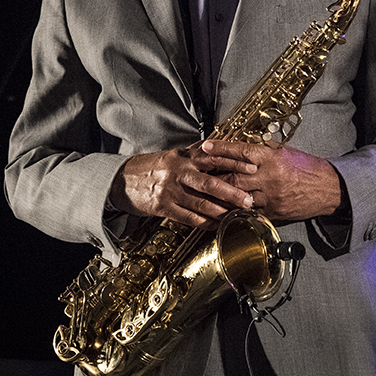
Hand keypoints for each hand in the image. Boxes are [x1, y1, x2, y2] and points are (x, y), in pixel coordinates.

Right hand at [109, 142, 257, 225]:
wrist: (122, 179)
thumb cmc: (153, 167)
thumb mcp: (174, 155)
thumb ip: (196, 155)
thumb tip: (222, 151)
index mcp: (184, 156)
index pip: (215, 156)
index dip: (235, 162)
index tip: (253, 167)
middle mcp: (178, 172)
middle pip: (210, 182)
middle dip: (232, 193)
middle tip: (249, 200)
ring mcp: (170, 190)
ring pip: (201, 203)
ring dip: (222, 211)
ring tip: (237, 216)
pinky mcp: (163, 207)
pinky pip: (189, 217)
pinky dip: (205, 222)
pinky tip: (216, 225)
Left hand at [200, 140, 344, 223]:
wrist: (329, 188)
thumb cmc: (308, 168)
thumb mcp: (286, 152)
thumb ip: (264, 151)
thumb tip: (244, 148)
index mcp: (271, 158)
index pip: (240, 151)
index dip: (221, 148)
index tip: (205, 146)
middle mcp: (269, 176)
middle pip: (233, 175)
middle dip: (214, 174)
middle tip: (197, 172)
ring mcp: (270, 195)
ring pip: (238, 196)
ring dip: (220, 195)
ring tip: (204, 193)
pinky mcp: (273, 211)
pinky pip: (249, 211)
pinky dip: (235, 209)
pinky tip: (222, 210)